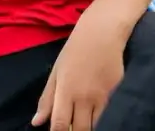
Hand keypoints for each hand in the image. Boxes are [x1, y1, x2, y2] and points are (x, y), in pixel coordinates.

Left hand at [32, 14, 125, 130]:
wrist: (103, 33)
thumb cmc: (75, 50)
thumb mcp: (56, 71)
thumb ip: (47, 98)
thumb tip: (36, 122)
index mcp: (66, 91)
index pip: (59, 124)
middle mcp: (84, 97)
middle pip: (80, 129)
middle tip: (72, 127)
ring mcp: (103, 96)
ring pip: (96, 125)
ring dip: (89, 126)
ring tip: (85, 122)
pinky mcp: (117, 92)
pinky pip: (109, 114)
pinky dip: (103, 118)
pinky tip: (98, 115)